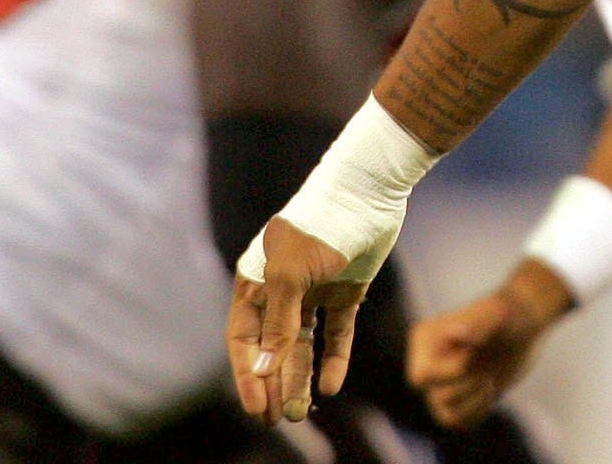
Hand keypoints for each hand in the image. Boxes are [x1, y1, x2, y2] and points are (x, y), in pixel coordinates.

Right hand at [227, 217, 361, 424]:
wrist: (366, 192)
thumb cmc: (318, 227)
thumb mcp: (291, 275)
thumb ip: (278, 323)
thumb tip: (263, 369)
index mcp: (256, 283)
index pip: (245, 340)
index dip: (248, 376)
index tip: (256, 408)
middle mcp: (281, 291)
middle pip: (273, 349)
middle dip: (274, 385)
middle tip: (278, 419)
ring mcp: (314, 292)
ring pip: (302, 347)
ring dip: (299, 379)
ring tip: (300, 412)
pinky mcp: (345, 291)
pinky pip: (336, 333)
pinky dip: (333, 359)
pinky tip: (331, 386)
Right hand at [409, 262, 572, 428]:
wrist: (524, 322)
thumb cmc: (510, 312)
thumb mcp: (498, 316)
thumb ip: (477, 326)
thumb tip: (454, 334)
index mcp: (425, 338)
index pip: (422, 376)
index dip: (451, 373)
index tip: (476, 355)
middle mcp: (427, 362)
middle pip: (435, 396)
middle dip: (466, 387)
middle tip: (487, 373)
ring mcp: (441, 381)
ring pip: (446, 414)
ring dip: (474, 402)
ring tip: (491, 380)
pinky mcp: (458, 397)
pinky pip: (458, 422)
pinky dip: (477, 413)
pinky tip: (493, 392)